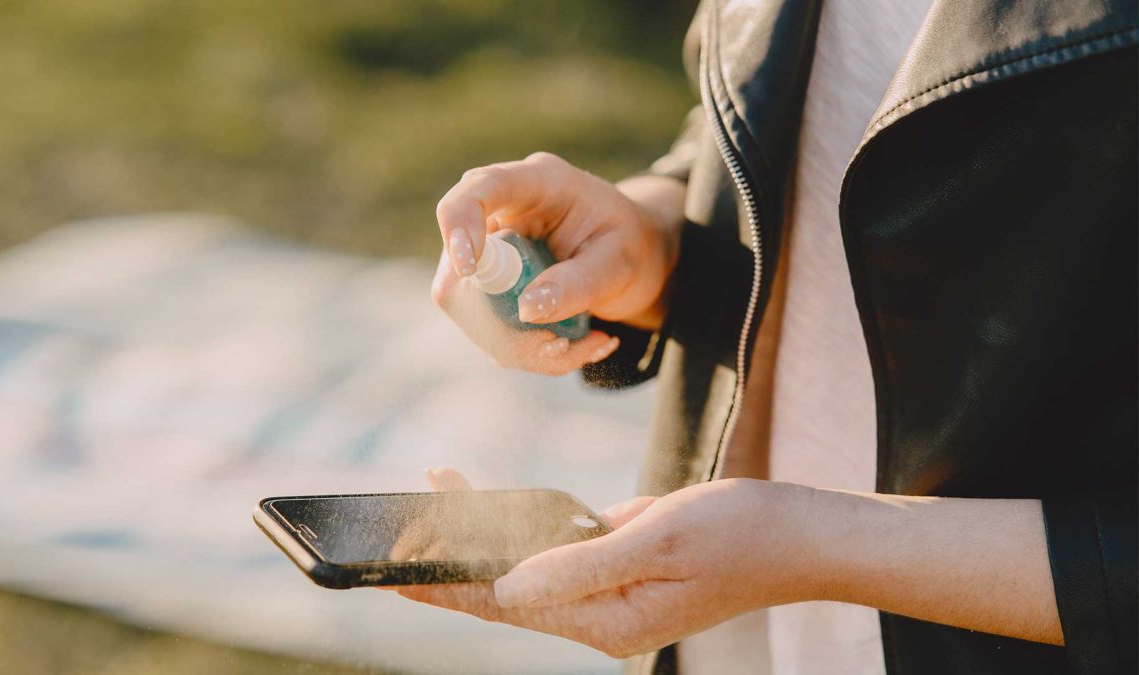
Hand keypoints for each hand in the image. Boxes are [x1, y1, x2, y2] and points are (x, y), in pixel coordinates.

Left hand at [397, 475, 816, 658]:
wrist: (801, 534)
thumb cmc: (741, 534)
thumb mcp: (658, 540)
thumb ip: (580, 564)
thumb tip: (505, 585)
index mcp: (607, 620)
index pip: (504, 605)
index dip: (446, 586)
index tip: (395, 570)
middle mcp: (602, 614)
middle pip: (506, 592)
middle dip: (450, 564)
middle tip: (398, 531)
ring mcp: (613, 592)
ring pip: (529, 570)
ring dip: (484, 542)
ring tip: (438, 505)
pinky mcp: (625, 567)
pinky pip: (561, 552)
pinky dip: (526, 531)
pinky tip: (501, 512)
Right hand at [432, 153, 682, 374]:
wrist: (634, 260)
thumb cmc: (631, 246)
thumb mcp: (620, 262)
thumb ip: (579, 282)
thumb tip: (526, 310)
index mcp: (537, 183)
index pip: (479, 189)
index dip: (460, 225)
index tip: (469, 268)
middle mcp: (501, 214)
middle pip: (459, 266)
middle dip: (499, 319)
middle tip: (559, 344)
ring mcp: (488, 252)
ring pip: (467, 309)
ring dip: (519, 345)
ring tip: (582, 345)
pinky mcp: (486, 289)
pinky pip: (487, 330)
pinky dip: (528, 352)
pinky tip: (574, 345)